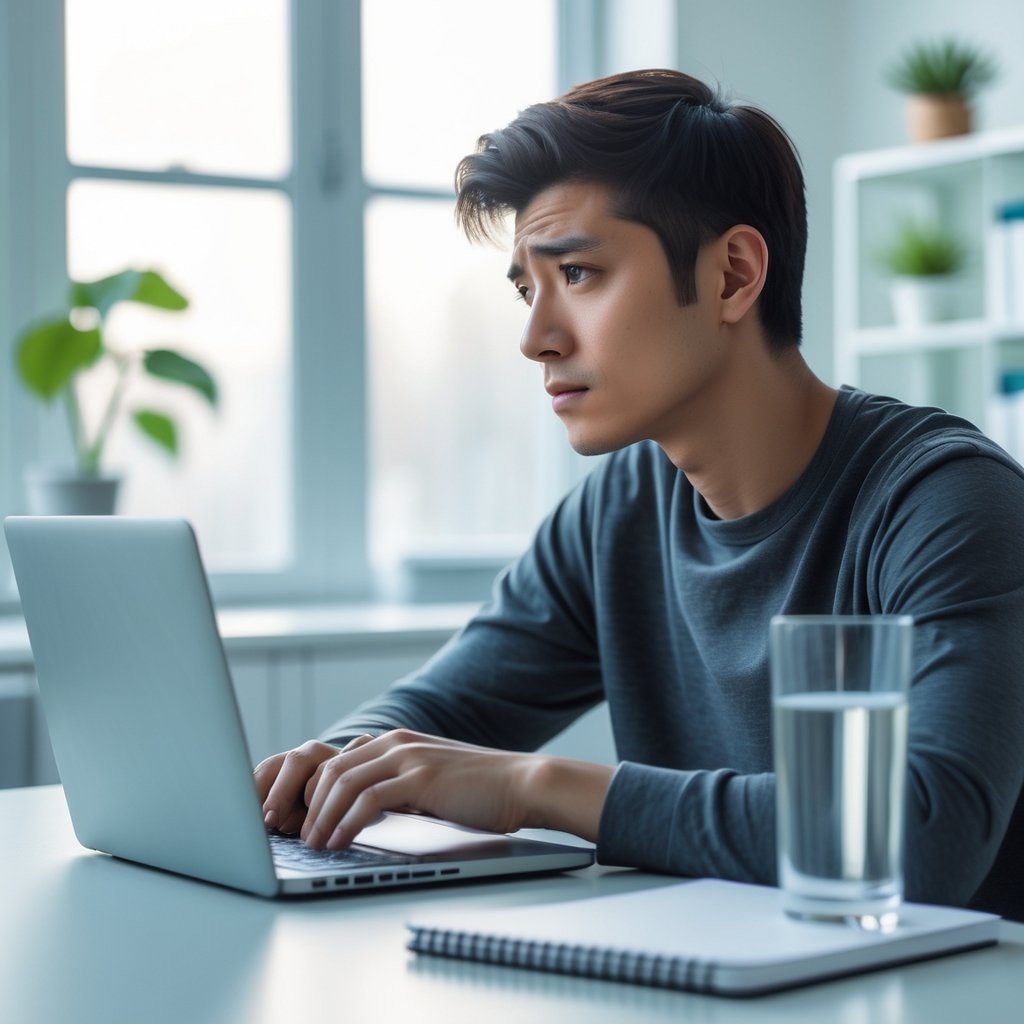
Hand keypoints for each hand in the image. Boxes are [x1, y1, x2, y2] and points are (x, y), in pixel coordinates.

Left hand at [259, 729, 613, 851]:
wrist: (523, 784)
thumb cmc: (480, 790)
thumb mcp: (430, 781)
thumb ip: (398, 786)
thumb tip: (364, 812)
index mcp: (396, 742)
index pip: (336, 761)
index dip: (310, 792)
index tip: (297, 821)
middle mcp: (396, 742)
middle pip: (330, 769)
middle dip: (303, 803)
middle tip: (291, 835)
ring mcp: (408, 756)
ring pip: (342, 782)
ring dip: (319, 816)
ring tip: (310, 844)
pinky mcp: (420, 777)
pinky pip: (368, 799)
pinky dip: (345, 821)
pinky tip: (338, 841)